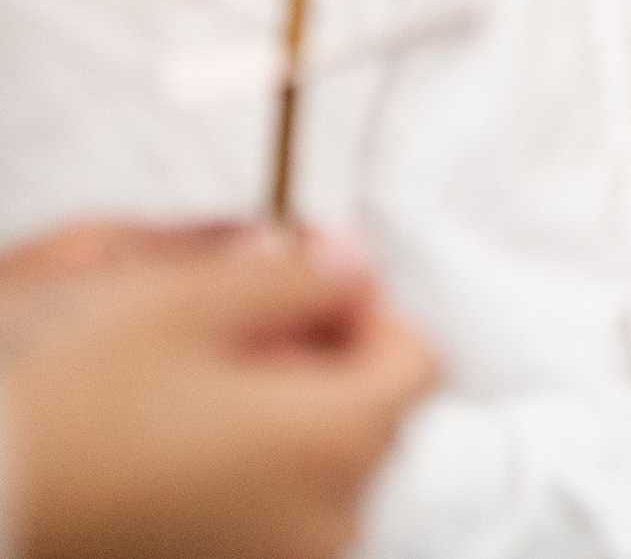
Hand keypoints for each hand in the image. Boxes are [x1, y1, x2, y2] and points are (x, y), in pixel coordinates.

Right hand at [4, 226, 437, 558]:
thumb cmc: (62, 404)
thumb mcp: (181, 301)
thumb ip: (294, 274)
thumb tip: (351, 259)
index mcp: (332, 443)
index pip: (418, 360)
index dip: (369, 307)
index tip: (312, 281)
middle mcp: (323, 521)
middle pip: (374, 414)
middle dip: (327, 356)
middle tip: (244, 324)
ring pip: (324, 463)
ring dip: (287, 411)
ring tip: (198, 380)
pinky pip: (276, 510)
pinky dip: (252, 465)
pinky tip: (180, 434)